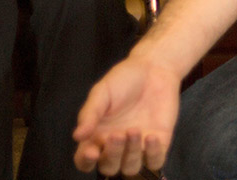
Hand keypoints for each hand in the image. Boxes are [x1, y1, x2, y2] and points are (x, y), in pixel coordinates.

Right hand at [73, 54, 180, 175]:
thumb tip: (77, 136)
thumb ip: (90, 114)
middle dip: (112, 155)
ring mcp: (137, 147)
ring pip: (131, 168)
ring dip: (131, 155)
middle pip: (109, 167)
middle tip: (117, 135)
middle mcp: (116, 146)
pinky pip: (156, 162)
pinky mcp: (159, 143)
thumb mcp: (102, 92)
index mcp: (96, 136)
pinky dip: (153, 155)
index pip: (85, 161)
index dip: (86, 162)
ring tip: (134, 130)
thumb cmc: (123, 79)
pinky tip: (151, 137)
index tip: (92, 152)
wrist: (154, 68)